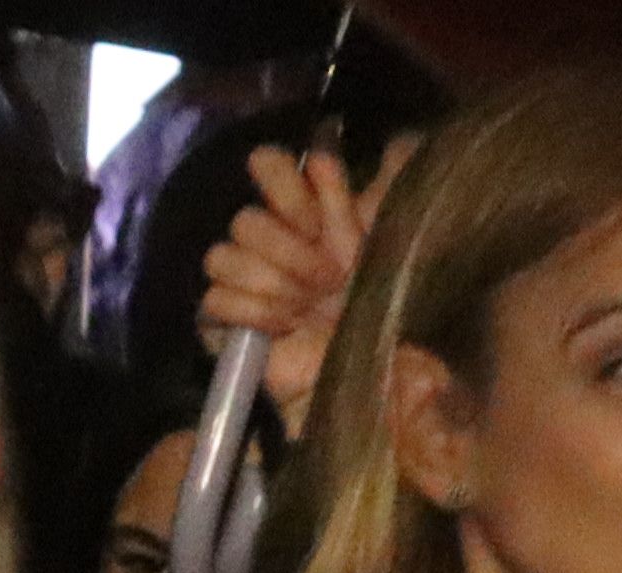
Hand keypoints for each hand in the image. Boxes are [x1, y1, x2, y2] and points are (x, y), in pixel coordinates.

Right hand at [195, 136, 406, 441]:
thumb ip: (399, 191)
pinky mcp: (230, 328)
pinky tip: (285, 327)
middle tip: (330, 279)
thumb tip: (400, 144)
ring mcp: (252, 284)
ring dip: (271, 281)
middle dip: (288, 249)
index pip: (270, 166)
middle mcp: (279, 242)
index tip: (323, 216)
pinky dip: (251, 312)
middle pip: (245, 218)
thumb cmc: (400, 312)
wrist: (383, 380)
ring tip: (308, 307)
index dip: (286, 184)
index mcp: (315, 214)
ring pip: (222, 255)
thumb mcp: (409, 243)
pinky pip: (212, 302)